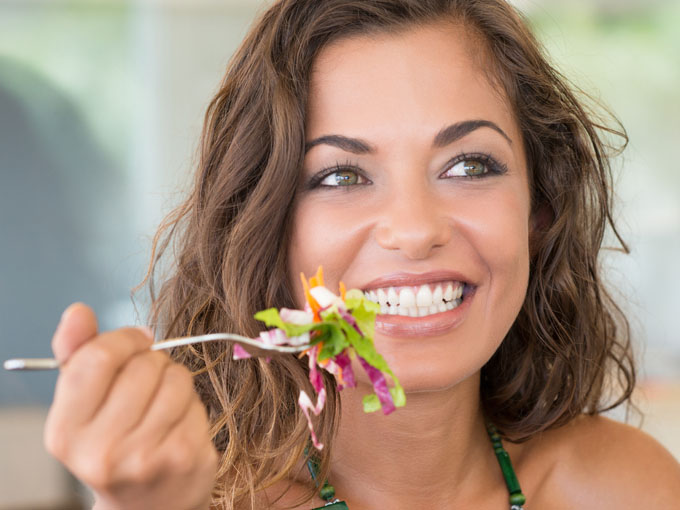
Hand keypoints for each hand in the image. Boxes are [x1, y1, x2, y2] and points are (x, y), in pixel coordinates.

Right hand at [44, 303, 217, 509]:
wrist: (145, 508)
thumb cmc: (112, 442)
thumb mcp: (82, 405)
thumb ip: (77, 355)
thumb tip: (77, 312)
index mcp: (66, 432)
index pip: (99, 357)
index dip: (124, 339)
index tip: (136, 342)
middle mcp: (103, 451)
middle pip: (145, 365)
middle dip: (153, 361)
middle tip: (148, 383)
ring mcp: (148, 458)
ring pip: (177, 378)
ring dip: (175, 381)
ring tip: (162, 404)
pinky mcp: (187, 458)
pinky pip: (198, 401)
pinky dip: (192, 405)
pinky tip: (178, 425)